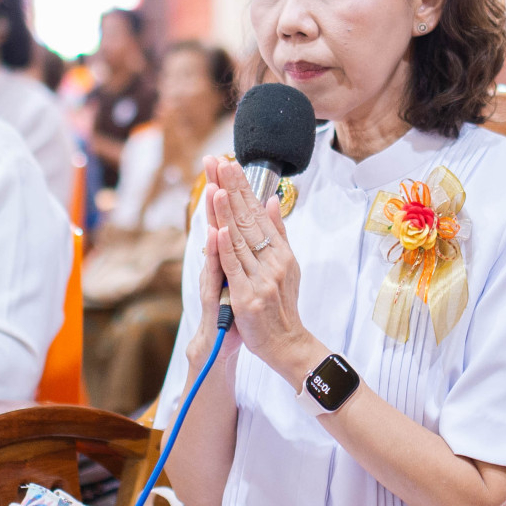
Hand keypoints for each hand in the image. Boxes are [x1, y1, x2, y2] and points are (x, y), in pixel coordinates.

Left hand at [202, 154, 321, 385]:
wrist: (287, 343)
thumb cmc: (282, 305)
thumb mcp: (288, 265)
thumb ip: (278, 233)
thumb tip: (272, 200)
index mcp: (281, 252)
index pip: (259, 213)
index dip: (244, 187)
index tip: (231, 163)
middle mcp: (273, 261)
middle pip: (249, 220)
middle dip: (234, 189)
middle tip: (220, 162)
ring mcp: (260, 278)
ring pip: (240, 240)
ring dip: (228, 212)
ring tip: (217, 186)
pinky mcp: (247, 297)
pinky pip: (234, 269)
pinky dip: (225, 249)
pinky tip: (218, 229)